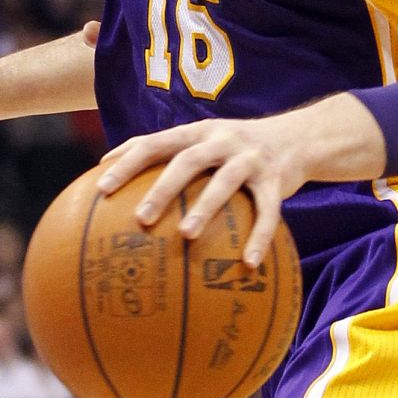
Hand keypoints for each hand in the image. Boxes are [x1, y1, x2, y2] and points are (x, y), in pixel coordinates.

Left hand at [95, 116, 307, 265]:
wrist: (297, 137)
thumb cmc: (234, 147)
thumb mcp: (201, 139)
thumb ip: (162, 150)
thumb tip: (104, 165)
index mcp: (195, 133)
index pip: (153, 143)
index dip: (126, 163)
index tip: (101, 189)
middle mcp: (220, 140)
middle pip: (186, 161)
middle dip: (162, 189)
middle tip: (140, 219)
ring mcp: (249, 158)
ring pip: (225, 183)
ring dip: (204, 209)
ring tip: (186, 236)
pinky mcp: (276, 179)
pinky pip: (268, 210)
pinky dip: (259, 237)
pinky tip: (248, 265)